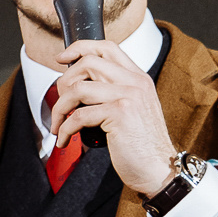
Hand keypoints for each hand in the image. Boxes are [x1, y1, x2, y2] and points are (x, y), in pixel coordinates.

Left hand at [50, 38, 176, 195]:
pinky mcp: (120, 114)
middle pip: (87, 63)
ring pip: (78, 88)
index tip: (61, 59)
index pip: (106, 47)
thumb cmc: (141, 144)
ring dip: (59, 108)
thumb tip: (77, 85)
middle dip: (64, 82)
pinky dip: (65, 128)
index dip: (79, 48)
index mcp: (137, 78)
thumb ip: (112, 92)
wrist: (158, 169)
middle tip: (61, 104)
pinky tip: (65, 139)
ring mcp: (129, 96)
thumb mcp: (131, 110)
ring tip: (58, 125)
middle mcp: (135, 82)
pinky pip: (79, 115)